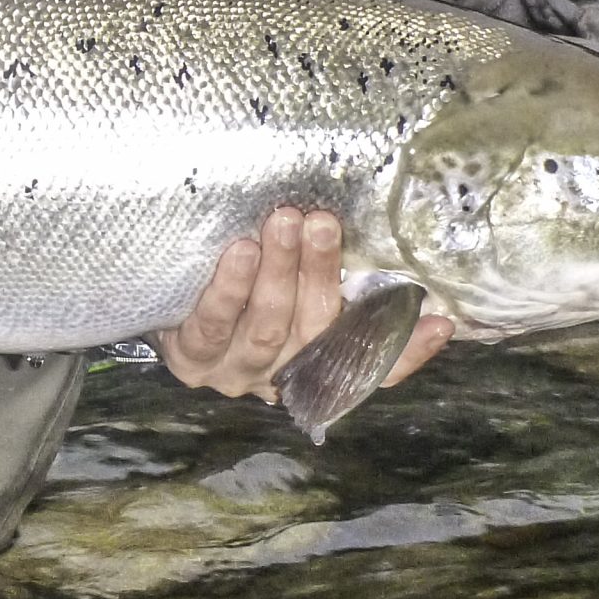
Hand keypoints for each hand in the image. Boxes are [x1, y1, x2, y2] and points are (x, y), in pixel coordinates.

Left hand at [157, 206, 452, 402]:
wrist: (159, 306)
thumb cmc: (240, 288)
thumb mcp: (289, 285)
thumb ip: (331, 275)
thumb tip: (392, 249)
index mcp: (316, 362)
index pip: (373, 367)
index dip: (408, 352)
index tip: (439, 321)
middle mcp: (282, 375)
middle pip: (316, 329)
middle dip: (322, 272)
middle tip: (323, 222)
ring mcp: (235, 371)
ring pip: (269, 326)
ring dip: (279, 272)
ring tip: (285, 222)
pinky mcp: (192, 358)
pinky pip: (214, 323)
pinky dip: (229, 288)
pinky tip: (239, 252)